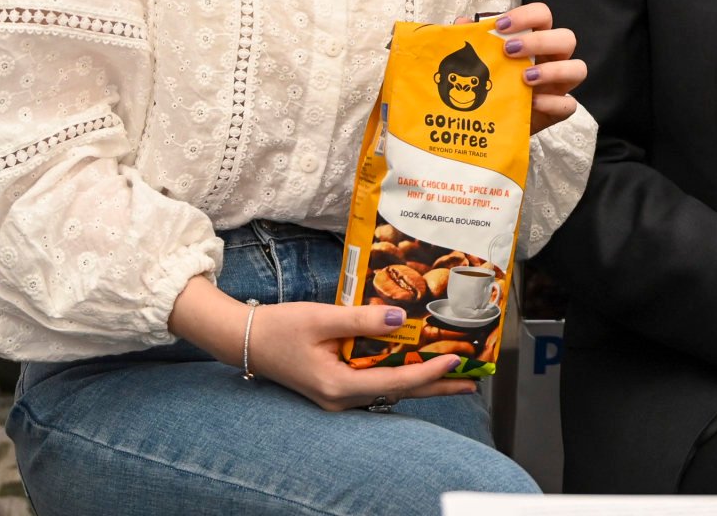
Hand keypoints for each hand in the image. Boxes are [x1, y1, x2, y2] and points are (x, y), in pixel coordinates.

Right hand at [169, 276, 474, 411]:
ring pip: (389, 389)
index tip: (454, 360)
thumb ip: (362, 320)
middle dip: (436, 386)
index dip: (427, 373)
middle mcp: (341, 398)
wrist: (245, 339)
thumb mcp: (322, 318)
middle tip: (471, 381)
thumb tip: (401, 318)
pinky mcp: (337, 386)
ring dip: (421, 381)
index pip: (394, 383)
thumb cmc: (281, 327)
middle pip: (398, 393)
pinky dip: (399, 374)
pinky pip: (376, 382)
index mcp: (338, 386)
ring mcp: (339, 395)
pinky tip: (417, 366)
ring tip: (455, 374)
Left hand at [455, 4, 583, 132]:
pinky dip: (552, 103)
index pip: (543, 15)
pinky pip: (569, 105)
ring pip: (578, 69)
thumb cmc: (492, 83)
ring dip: (553, 70)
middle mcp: (553, 58)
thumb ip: (475, 42)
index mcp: (536, 40)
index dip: (526, 16)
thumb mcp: (480, 61)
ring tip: (524, 77)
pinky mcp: (559, 110)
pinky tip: (531, 103)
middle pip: (567, 38)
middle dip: (540, 41)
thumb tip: (463, 23)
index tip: (500, 26)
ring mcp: (559, 84)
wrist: (493, 121)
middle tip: (509, 50)